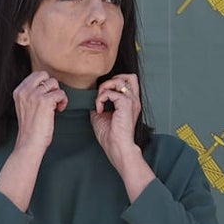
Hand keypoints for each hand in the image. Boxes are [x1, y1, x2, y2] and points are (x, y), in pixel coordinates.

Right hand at [12, 70, 66, 153]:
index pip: (35, 75)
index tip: (46, 96)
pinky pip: (60, 93)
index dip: (44, 84)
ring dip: (58, 94)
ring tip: (56, 106)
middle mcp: (24, 91)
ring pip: (53, 83)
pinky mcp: (45, 101)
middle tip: (52, 99)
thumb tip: (46, 83)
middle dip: (51, 85)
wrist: (29, 142)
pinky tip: (59, 110)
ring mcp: (34, 95)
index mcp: (18, 91)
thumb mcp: (25, 106)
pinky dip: (63, 101)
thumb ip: (31, 93)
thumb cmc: (30, 127)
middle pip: (44, 74)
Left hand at [92, 73, 153, 199]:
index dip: (113, 82)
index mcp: (130, 102)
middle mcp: (133, 99)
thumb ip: (99, 104)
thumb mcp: (101, 116)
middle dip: (111, 80)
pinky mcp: (126, 105)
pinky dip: (101, 99)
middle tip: (102, 94)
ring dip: (104, 89)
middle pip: (129, 76)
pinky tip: (99, 109)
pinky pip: (111, 92)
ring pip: (119, 80)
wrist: (117, 147)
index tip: (102, 97)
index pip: (127, 81)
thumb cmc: (110, 135)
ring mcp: (131, 101)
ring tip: (99, 102)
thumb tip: (89, 99)